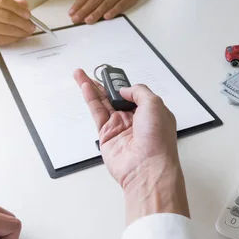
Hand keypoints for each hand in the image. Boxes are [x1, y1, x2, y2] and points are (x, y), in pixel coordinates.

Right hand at [0, 0, 35, 47]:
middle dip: (22, 22)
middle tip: (31, 25)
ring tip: (27, 31)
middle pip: (5, 16)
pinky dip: (13, 38)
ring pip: (5, 29)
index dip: (18, 8)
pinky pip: (1, 39)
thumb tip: (24, 4)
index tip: (28, 14)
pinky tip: (18, 37)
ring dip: (20, 31)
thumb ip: (11, 2)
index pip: (3, 0)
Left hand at [69, 0, 145, 23]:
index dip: (79, 4)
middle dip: (84, 10)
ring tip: (87, 20)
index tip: (71, 13)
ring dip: (96, 13)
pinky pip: (120, 5)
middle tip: (76, 19)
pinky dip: (113, 11)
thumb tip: (79, 0)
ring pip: (106, 3)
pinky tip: (106, 17)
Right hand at [73, 69, 189, 222]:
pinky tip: (85, 87)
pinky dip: (90, 99)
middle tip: (94, 71)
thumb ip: (138, 91)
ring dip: (91, 88)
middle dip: (104, 84)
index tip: (112, 74)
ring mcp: (119, 128)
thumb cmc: (157, 141)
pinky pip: (97, 113)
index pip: (134, 93)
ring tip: (81, 74)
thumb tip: (124, 90)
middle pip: (115, 97)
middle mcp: (135, 120)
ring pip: (103, 103)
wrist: (147, 168)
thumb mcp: (155, 104)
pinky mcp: (106, 136)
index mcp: (150, 112)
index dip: (122, 83)